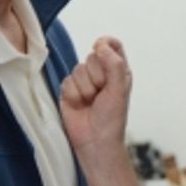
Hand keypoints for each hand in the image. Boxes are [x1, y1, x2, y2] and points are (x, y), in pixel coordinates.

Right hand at [60, 37, 130, 159]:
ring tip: (90, 102)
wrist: (95, 141)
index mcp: (118, 71)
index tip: (101, 48)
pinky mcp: (69, 90)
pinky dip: (74, 95)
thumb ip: (114, 65)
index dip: (106, 44)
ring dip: (85, 89)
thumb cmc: (111, 120)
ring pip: (78, 69)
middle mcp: (101, 74)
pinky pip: (67, 82)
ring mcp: (84, 81)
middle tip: (101, 94)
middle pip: (93, 56)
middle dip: (97, 76)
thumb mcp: (119, 90)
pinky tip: (79, 105)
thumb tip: (101, 46)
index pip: (113, 45)